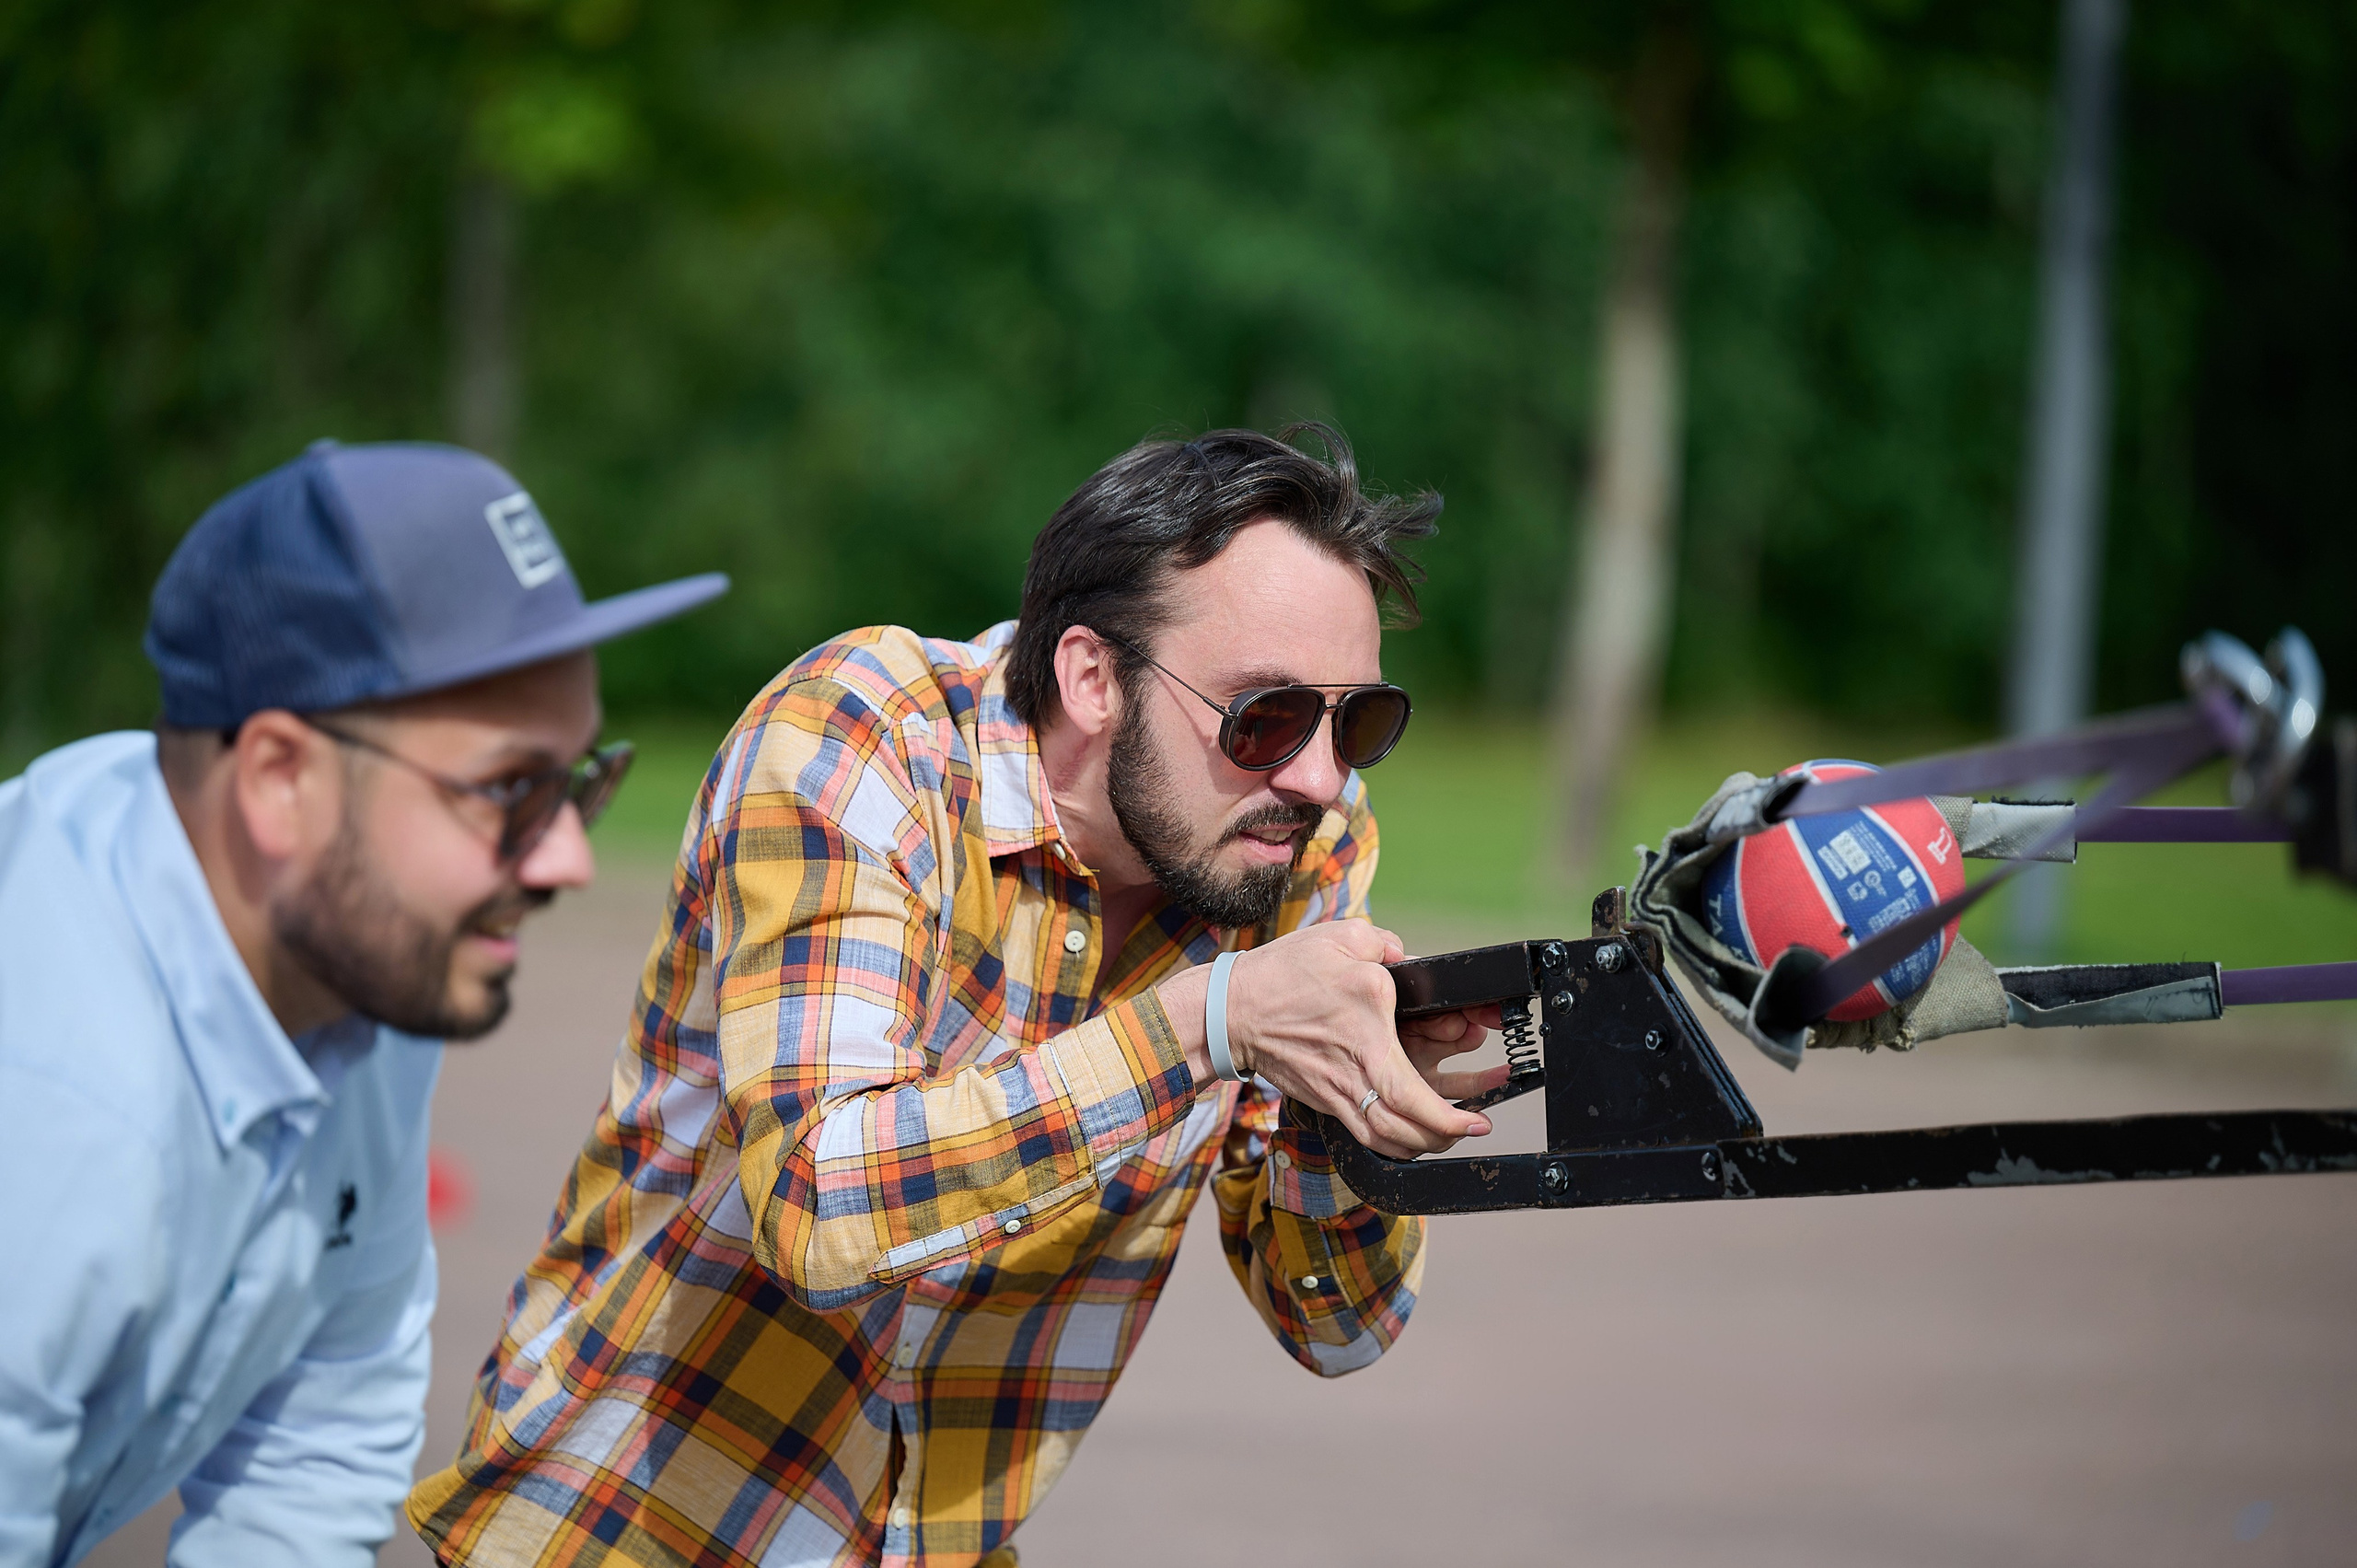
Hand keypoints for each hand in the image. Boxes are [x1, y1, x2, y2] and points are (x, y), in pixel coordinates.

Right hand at [1222, 919, 1494, 1158]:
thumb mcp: (1339, 938)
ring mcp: (1338, 1093)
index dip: (1451, 1119)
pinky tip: (1409, 1135)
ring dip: (1421, 1146)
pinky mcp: (1324, 1098)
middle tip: (1474, 1128)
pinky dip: (1392, 1143)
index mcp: (1368, 1035)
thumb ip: (1384, 944)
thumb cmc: (1282, 974)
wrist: (1231, 1011)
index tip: (1478, 1118)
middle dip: (1447, 1138)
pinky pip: (1364, 1134)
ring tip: (1448, 1135)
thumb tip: (1406, 957)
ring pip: (1385, 1140)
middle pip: (1405, 1131)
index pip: (1414, 1096)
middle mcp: (1356, 1073)